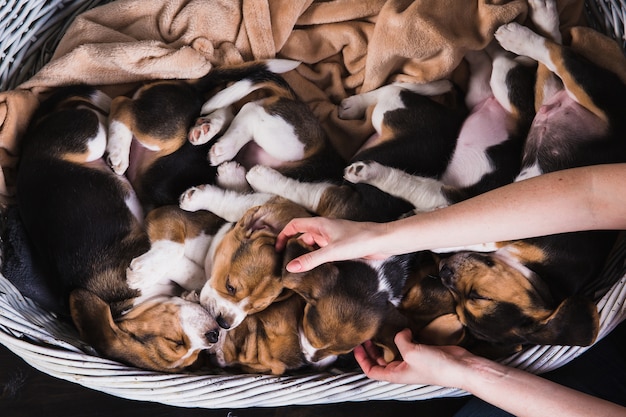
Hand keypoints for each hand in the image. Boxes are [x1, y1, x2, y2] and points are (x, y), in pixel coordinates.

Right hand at [276, 217, 390, 271]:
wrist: (383, 241)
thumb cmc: (359, 240)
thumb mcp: (332, 252)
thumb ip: (311, 260)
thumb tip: (290, 268)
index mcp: (320, 225)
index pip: (295, 225)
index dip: (284, 234)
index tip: (278, 248)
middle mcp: (325, 229)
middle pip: (303, 236)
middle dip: (295, 248)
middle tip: (287, 263)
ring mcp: (334, 238)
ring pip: (315, 245)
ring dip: (307, 254)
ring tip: (300, 269)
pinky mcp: (342, 246)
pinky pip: (325, 251)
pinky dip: (319, 258)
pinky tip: (318, 269)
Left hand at [354, 329, 475, 387]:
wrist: (460, 367)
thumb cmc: (436, 367)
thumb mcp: (411, 352)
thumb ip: (399, 340)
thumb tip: (400, 332)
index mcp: (396, 374)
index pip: (372, 370)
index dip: (362, 360)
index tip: (356, 346)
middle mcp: (402, 369)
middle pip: (380, 360)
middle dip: (371, 349)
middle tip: (366, 334)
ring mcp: (412, 361)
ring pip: (393, 351)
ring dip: (386, 341)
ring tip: (380, 328)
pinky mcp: (422, 352)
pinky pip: (407, 344)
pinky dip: (402, 337)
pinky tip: (402, 327)